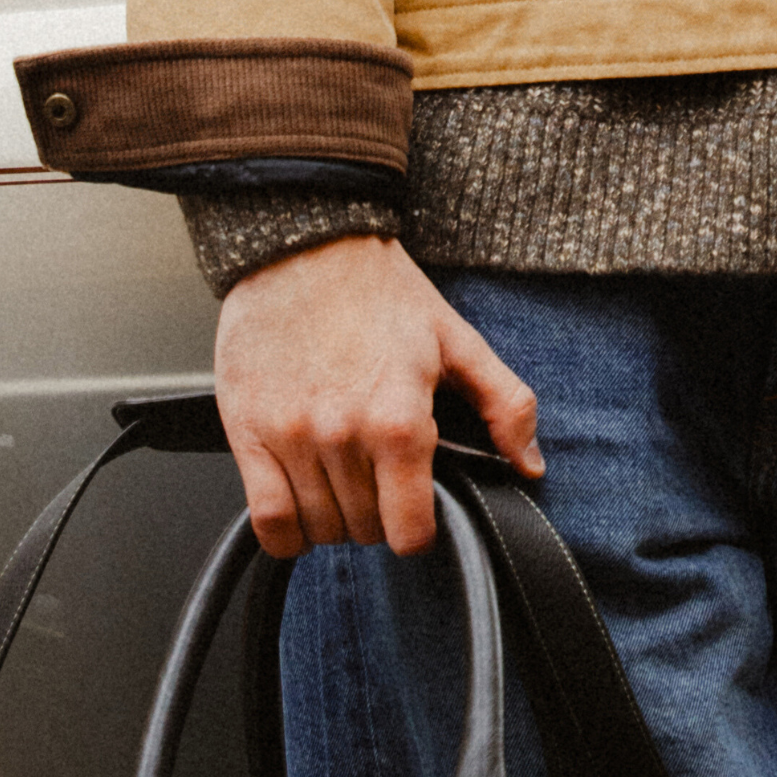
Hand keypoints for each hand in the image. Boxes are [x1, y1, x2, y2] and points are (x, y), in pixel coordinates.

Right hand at [213, 233, 542, 556]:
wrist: (305, 243)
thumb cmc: (379, 290)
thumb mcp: (458, 339)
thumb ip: (505, 405)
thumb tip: (530, 464)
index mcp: (399, 419)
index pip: (410, 530)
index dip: (419, 531)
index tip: (416, 515)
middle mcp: (342, 434)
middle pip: (365, 530)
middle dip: (379, 517)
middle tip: (380, 483)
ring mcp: (291, 437)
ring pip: (318, 528)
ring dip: (336, 520)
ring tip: (344, 484)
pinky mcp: (247, 432)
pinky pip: (266, 519)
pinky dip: (286, 532)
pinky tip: (300, 510)